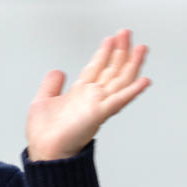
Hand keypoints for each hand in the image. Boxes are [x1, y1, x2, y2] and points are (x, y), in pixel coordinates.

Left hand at [26, 29, 149, 161]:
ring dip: (132, 64)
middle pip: (112, 70)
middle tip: (127, 33)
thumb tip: (58, 71)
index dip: (104, 52)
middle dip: (120, 51)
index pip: (96, 68)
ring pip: (120, 81)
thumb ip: (51, 85)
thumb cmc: (44, 135)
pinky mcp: (99, 115)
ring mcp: (97, 105)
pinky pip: (118, 101)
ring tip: (141, 48)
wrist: (45, 153)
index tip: (111, 38)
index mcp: (80, 93)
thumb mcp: (43, 101)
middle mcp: (92, 98)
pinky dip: (132, 91)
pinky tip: (144, 81)